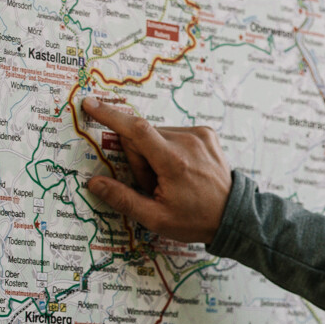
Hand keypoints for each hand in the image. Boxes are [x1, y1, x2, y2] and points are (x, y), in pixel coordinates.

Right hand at [80, 97, 232, 243]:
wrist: (233, 214)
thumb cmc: (195, 219)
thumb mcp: (156, 218)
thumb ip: (123, 199)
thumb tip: (94, 183)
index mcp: (174, 161)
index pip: (136, 130)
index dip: (111, 116)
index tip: (91, 104)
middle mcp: (188, 141)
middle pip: (142, 137)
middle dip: (138, 159)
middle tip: (153, 185)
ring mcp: (199, 135)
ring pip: (156, 135)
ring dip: (153, 155)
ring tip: (170, 180)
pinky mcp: (206, 133)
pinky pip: (173, 134)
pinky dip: (168, 149)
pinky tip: (181, 169)